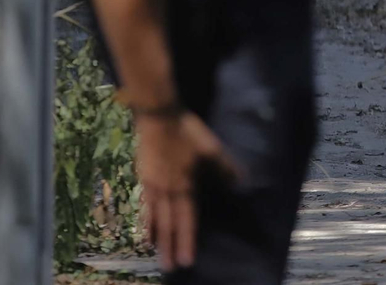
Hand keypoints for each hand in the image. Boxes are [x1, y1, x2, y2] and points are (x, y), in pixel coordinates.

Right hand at [134, 111, 242, 271]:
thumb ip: (225, 168)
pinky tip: (146, 224)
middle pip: (168, 224)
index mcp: (184, 186)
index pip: (187, 219)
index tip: (187, 260)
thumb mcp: (211, 148)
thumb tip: (241, 183)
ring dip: (156, 236)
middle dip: (169, 247)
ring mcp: (152, 185)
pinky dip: (147, 219)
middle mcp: (167, 191)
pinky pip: (146, 205)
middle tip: (169, 267)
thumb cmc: (187, 132)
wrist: (157, 118)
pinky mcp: (144, 177)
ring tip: (155, 252)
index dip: (187, 240)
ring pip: (154, 217)